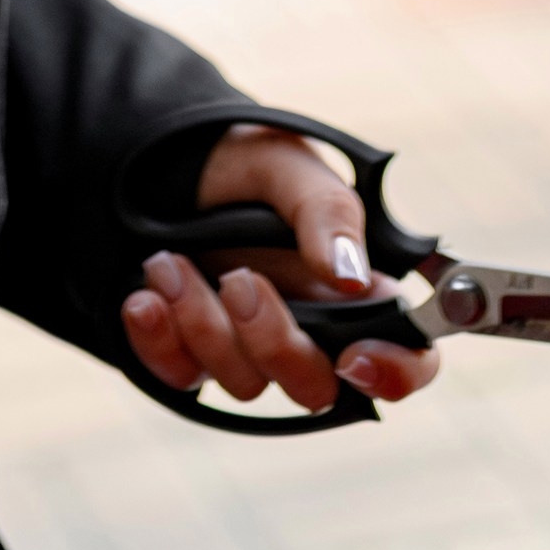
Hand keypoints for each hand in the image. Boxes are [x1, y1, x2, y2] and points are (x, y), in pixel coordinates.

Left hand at [120, 122, 440, 416]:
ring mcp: (249, 352)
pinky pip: (182, 379)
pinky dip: (158, 341)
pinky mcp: (192, 359)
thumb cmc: (244, 163)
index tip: (355, 358)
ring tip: (168, 260)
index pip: (406, 356)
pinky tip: (143, 298)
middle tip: (237, 278)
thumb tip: (349, 276)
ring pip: (243, 383)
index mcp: (355, 287)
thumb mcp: (287, 165)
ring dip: (201, 321)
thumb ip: (325, 212)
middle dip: (272, 339)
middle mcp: (310, 331)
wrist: (160, 162)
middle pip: (316, 387)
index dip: (396, 371)